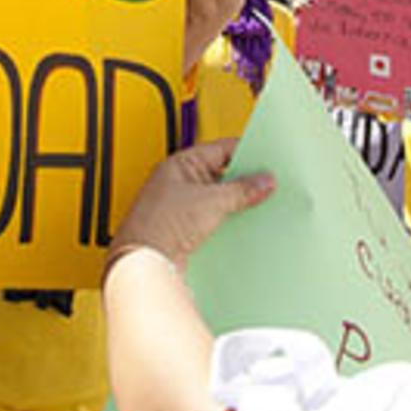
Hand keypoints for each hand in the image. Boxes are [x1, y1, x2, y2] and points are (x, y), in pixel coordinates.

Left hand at [109, 139, 274, 270]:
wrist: (143, 261)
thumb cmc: (160, 224)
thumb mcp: (212, 201)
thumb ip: (242, 189)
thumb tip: (264, 181)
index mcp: (182, 163)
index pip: (221, 149)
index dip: (246, 152)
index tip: (268, 160)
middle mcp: (180, 182)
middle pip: (221, 175)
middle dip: (244, 181)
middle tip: (267, 185)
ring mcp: (182, 207)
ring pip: (218, 200)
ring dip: (236, 204)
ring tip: (256, 207)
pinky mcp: (185, 229)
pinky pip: (213, 220)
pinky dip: (227, 222)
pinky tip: (240, 227)